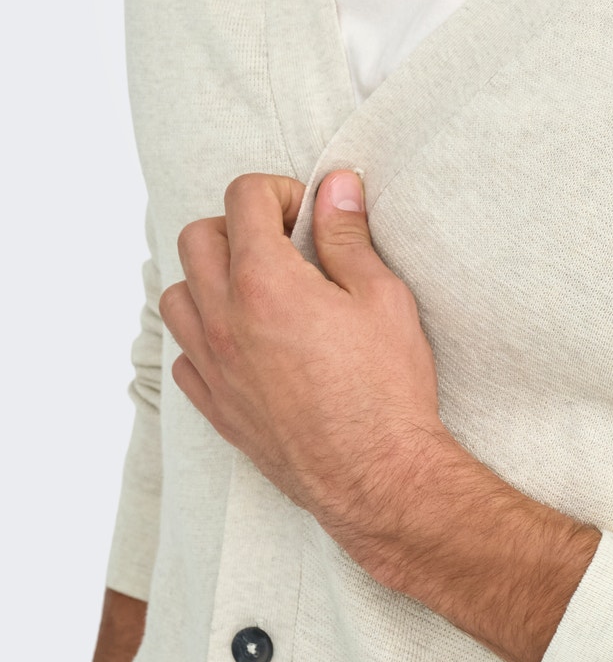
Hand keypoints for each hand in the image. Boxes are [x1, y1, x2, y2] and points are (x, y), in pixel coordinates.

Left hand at [159, 171, 450, 577]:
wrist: (376, 474)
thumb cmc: (386, 386)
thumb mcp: (382, 295)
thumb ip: (348, 235)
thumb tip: (335, 187)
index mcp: (266, 282)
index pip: (242, 198)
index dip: (280, 192)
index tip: (308, 214)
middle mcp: (225, 319)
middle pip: (197, 238)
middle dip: (237, 224)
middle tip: (283, 242)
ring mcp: (214, 366)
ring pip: (176, 295)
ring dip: (210, 277)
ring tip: (259, 288)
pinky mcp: (215, 405)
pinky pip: (183, 353)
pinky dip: (205, 333)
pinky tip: (248, 338)